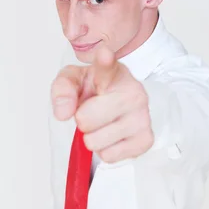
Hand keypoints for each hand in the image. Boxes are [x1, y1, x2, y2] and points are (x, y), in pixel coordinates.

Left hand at [50, 37, 153, 162]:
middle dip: (81, 120)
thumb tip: (64, 113)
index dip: (104, 61)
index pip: (107, 67)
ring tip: (103, 124)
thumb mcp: (72, 82)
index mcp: (112, 73)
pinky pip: (109, 156)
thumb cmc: (93, 92)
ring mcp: (142, 116)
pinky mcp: (146, 139)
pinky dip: (105, 151)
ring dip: (93, 138)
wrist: (114, 107)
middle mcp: (132, 92)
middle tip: (91, 112)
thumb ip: (62, 90)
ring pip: (96, 142)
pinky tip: (113, 137)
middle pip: (86, 119)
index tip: (104, 53)